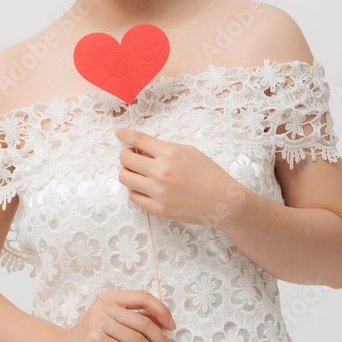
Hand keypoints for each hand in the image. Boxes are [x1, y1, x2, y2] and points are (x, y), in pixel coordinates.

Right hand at [53, 290, 177, 341]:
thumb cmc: (93, 338)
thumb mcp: (112, 322)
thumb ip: (133, 320)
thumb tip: (165, 325)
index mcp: (111, 297)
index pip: (143, 297)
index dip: (161, 311)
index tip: (172, 327)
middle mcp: (105, 307)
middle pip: (144, 323)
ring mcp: (99, 323)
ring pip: (138, 341)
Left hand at [114, 126, 246, 227]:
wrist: (223, 201)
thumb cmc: (209, 174)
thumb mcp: (189, 151)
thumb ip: (164, 149)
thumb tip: (142, 148)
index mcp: (169, 153)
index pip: (138, 140)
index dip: (124, 135)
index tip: (119, 133)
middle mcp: (161, 171)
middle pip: (126, 159)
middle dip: (126, 155)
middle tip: (132, 156)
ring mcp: (158, 192)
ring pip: (125, 178)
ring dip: (128, 172)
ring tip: (138, 172)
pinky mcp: (158, 208)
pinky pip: (134, 197)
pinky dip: (136, 190)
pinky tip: (144, 187)